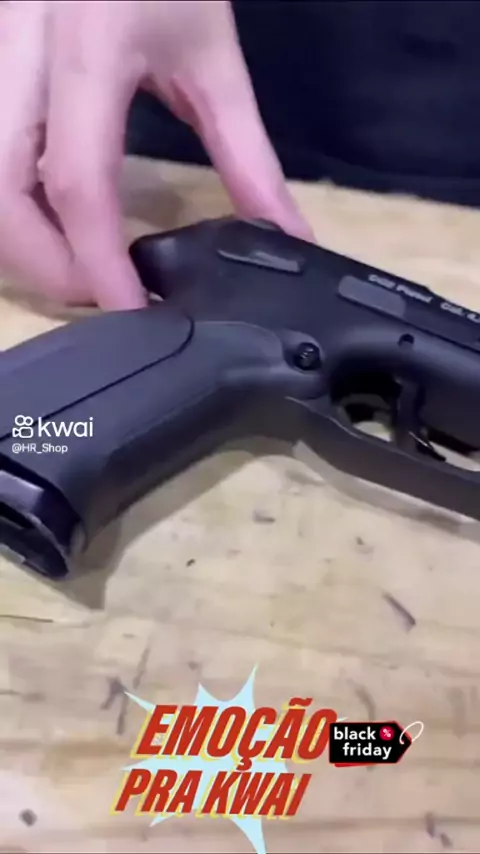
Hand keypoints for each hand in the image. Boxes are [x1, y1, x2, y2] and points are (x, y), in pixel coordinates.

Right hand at [0, 0, 312, 308]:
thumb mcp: (213, 58)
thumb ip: (248, 156)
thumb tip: (287, 235)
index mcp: (90, 48)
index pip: (79, 182)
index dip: (98, 263)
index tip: (129, 312)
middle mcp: (20, 49)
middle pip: (0, 192)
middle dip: (44, 264)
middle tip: (97, 296)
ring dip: (19, 240)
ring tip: (76, 266)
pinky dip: (9, 203)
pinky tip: (46, 219)